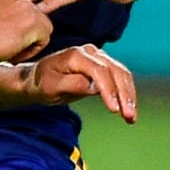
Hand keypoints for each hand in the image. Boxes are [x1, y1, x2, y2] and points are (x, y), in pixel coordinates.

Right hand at [0, 0, 52, 65]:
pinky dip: (30, 51)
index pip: (22, 8)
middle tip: (1, 42)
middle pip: (33, 18)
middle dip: (22, 33)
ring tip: (5, 47)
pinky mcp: (35, 21)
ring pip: (40, 29)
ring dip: (27, 42)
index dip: (14, 26)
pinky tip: (11, 52)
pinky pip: (43, 40)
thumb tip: (7, 8)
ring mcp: (27, 5)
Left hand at [21, 44, 136, 122]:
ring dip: (129, 96)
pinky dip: (127, 93)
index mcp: (76, 55)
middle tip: (129, 116)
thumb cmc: (43, 83)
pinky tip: (129, 110)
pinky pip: (120, 78)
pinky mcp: (104, 65)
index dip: (109, 90)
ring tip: (131, 117)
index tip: (114, 109)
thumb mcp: (51, 87)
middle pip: (115, 71)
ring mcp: (98, 57)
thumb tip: (95, 87)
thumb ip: (73, 84)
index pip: (99, 71)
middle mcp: (90, 52)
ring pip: (122, 74)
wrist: (38, 78)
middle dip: (124, 95)